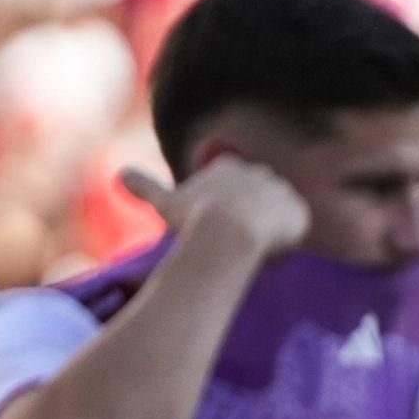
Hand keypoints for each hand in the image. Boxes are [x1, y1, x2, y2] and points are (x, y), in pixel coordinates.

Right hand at [120, 160, 308, 264]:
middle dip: (246, 218)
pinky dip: (285, 241)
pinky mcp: (299, 211)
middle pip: (254, 200)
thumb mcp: (163, 201)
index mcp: (228, 166)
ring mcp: (281, 190)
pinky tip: (271, 253)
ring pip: (275, 214)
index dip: (222, 210)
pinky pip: (294, 228)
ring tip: (250, 251)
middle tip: (232, 243)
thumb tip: (119, 174)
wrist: (228, 231)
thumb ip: (143, 186)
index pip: (230, 187)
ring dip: (266, 230)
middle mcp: (258, 172)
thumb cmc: (192, 218)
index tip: (214, 228)